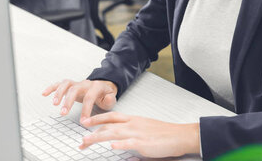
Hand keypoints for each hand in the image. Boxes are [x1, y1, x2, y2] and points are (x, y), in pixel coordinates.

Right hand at [42, 79, 117, 121]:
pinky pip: (60, 84)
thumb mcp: (111, 98)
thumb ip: (110, 99)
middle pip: (75, 89)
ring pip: (66, 84)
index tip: (83, 121)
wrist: (103, 86)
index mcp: (96, 87)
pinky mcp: (71, 85)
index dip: (86, 109)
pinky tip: (45, 94)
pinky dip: (52, 88)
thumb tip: (106, 99)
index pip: (90, 97)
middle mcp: (86, 83)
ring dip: (59, 93)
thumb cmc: (105, 95)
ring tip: (54, 104)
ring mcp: (77, 83)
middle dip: (68, 101)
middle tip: (63, 113)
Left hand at [80, 112, 200, 157]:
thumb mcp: (145, 128)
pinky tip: (112, 146)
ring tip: (86, 141)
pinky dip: (121, 144)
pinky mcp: (145, 143)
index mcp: (134, 120)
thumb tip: (118, 140)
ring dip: (99, 137)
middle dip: (93, 131)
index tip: (85, 121)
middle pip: (109, 125)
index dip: (97, 118)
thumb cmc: (164, 134)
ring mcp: (139, 133)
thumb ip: (132, 132)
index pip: (112, 116)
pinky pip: (131, 143)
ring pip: (114, 133)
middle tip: (81, 138)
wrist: (180, 135)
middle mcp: (134, 124)